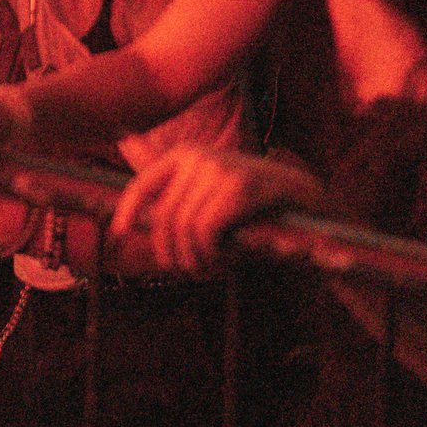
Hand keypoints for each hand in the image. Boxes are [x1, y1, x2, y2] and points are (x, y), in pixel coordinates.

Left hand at [110, 145, 322, 275]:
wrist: (306, 200)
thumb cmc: (252, 207)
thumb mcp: (211, 198)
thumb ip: (180, 206)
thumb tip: (134, 230)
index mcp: (186, 155)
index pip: (142, 185)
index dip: (127, 212)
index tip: (119, 235)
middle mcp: (198, 157)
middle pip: (164, 217)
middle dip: (172, 253)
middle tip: (190, 271)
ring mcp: (220, 169)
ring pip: (184, 228)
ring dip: (195, 259)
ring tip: (210, 268)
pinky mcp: (240, 188)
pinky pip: (206, 231)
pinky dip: (212, 254)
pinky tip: (226, 260)